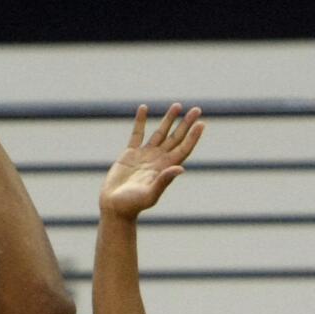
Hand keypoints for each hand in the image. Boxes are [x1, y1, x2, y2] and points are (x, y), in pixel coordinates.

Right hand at [99, 103, 203, 218]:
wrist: (114, 207)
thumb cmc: (133, 205)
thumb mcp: (150, 194)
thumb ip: (164, 181)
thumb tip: (181, 169)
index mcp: (165, 168)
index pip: (183, 149)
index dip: (193, 137)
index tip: (201, 123)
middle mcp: (158, 160)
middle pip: (175, 138)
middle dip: (185, 124)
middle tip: (197, 109)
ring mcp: (144, 155)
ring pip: (160, 133)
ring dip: (168, 119)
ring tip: (177, 105)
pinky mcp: (130, 154)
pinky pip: (137, 134)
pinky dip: (140, 121)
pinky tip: (144, 108)